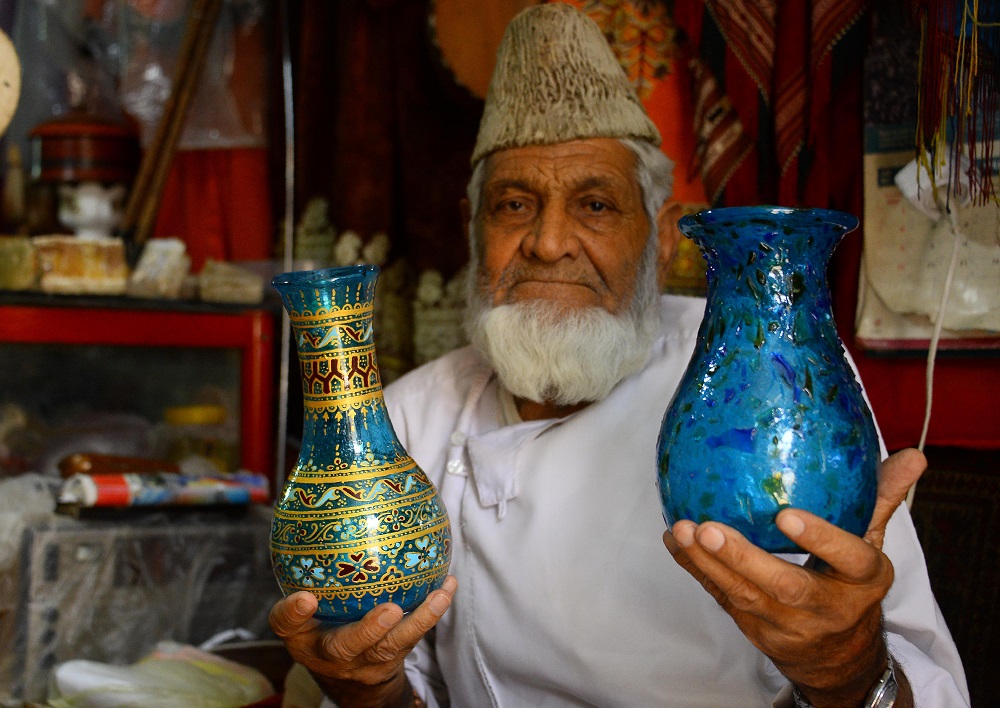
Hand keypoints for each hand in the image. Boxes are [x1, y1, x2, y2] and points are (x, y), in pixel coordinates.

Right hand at [269, 576, 456, 707]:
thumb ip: (300, 583)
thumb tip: (310, 534)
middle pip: (348, 646)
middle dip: (369, 629)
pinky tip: (447, 586)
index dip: (293, 614)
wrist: (348, 675)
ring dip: (418, 620)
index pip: (288, 626)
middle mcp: (333, 654)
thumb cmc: (320, 631)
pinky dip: (433, 610)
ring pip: (392, 645)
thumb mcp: (300, 615)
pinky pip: (415, 634)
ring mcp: (367, 660)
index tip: (304, 599)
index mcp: (303, 637)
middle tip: (389, 610)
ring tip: (438, 596)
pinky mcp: (394, 656)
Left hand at [662, 449, 925, 706]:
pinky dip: (695, 570)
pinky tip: (676, 540)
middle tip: (710, 529)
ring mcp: (786, 622)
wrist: (838, 652)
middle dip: (744, 559)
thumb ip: (881, 500)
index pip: (849, 559)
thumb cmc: (850, 583)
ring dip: (708, 564)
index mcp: (862, 580)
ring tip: (685, 530)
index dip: (821, 539)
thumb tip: (910, 455)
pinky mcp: (754, 625)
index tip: (788, 515)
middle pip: (785, 586)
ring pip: (745, 595)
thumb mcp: (870, 544)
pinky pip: (722, 597)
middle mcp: (826, 607)